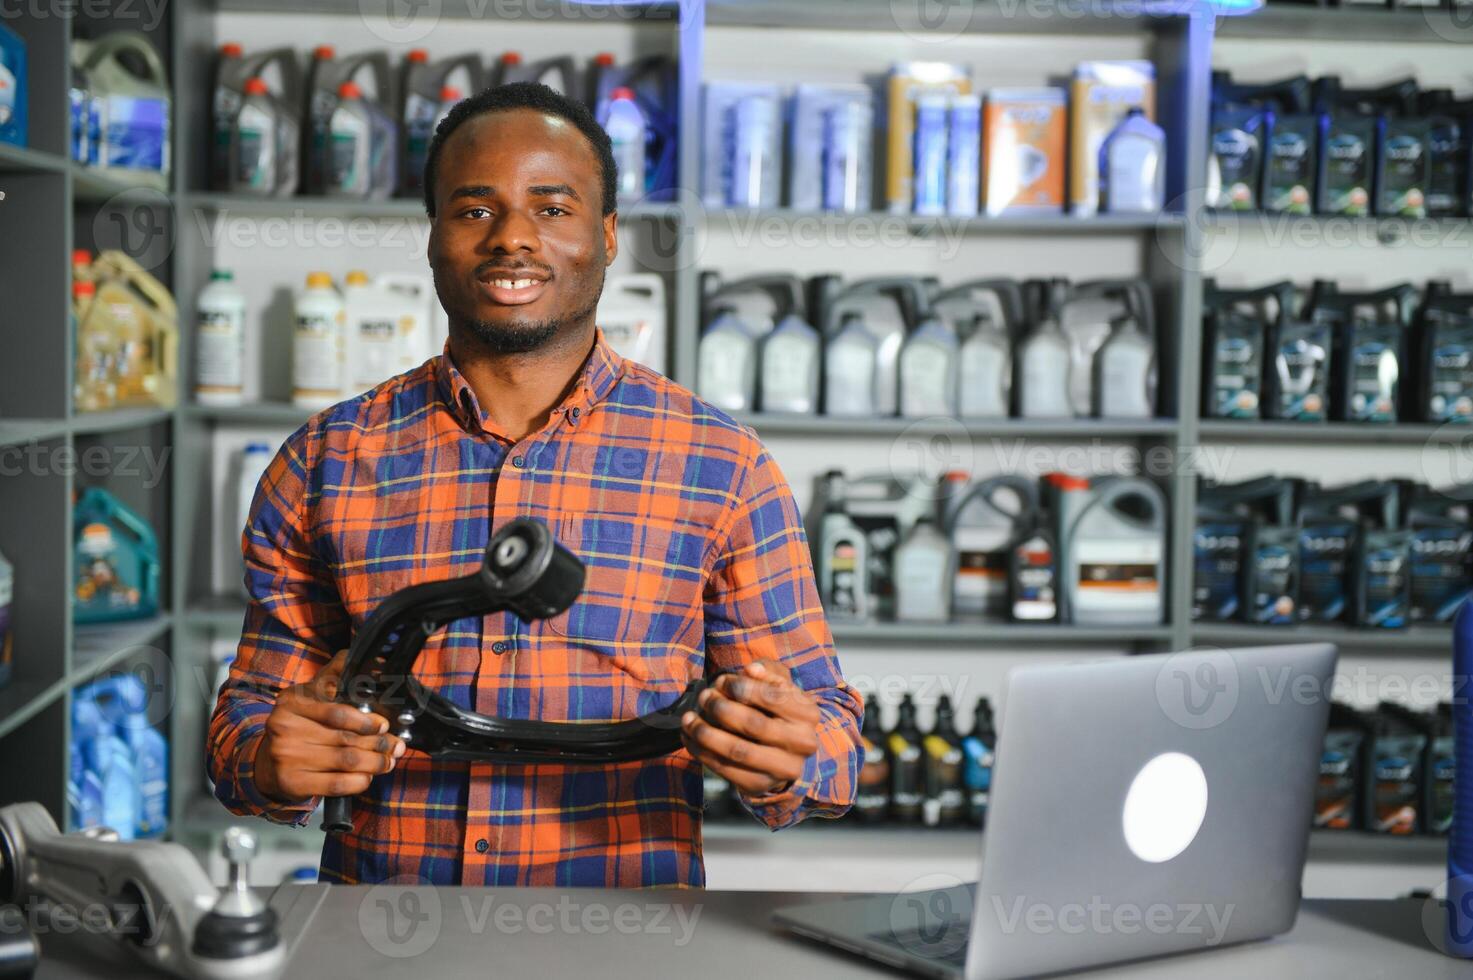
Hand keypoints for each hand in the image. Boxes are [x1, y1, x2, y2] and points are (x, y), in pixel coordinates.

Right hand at [254, 650, 404, 803]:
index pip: (336, 712)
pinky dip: (358, 781)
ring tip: (389, 761)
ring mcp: (286, 757)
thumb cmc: (299, 725)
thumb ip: (336, 675)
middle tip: (396, 746)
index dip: (366, 721)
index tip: (385, 725)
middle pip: (345, 739)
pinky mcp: (292, 783)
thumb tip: (373, 661)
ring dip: (375, 763)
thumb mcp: (311, 695)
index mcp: (292, 701)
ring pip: (345, 761)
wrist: (267, 762)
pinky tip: (367, 777)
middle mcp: (285, 727)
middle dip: (378, 744)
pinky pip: (335, 784)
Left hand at [680, 660, 820, 796]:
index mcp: (808, 714)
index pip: (772, 697)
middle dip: (721, 708)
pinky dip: (700, 751)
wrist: (785, 752)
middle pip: (753, 724)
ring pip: (736, 750)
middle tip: (703, 697)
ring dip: (705, 732)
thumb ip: (767, 671)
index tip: (721, 681)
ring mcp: (782, 769)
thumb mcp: (778, 685)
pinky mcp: (759, 785)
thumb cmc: (777, 709)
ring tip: (688, 718)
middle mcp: (802, 744)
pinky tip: (689, 736)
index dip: (741, 687)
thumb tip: (752, 669)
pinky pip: (724, 769)